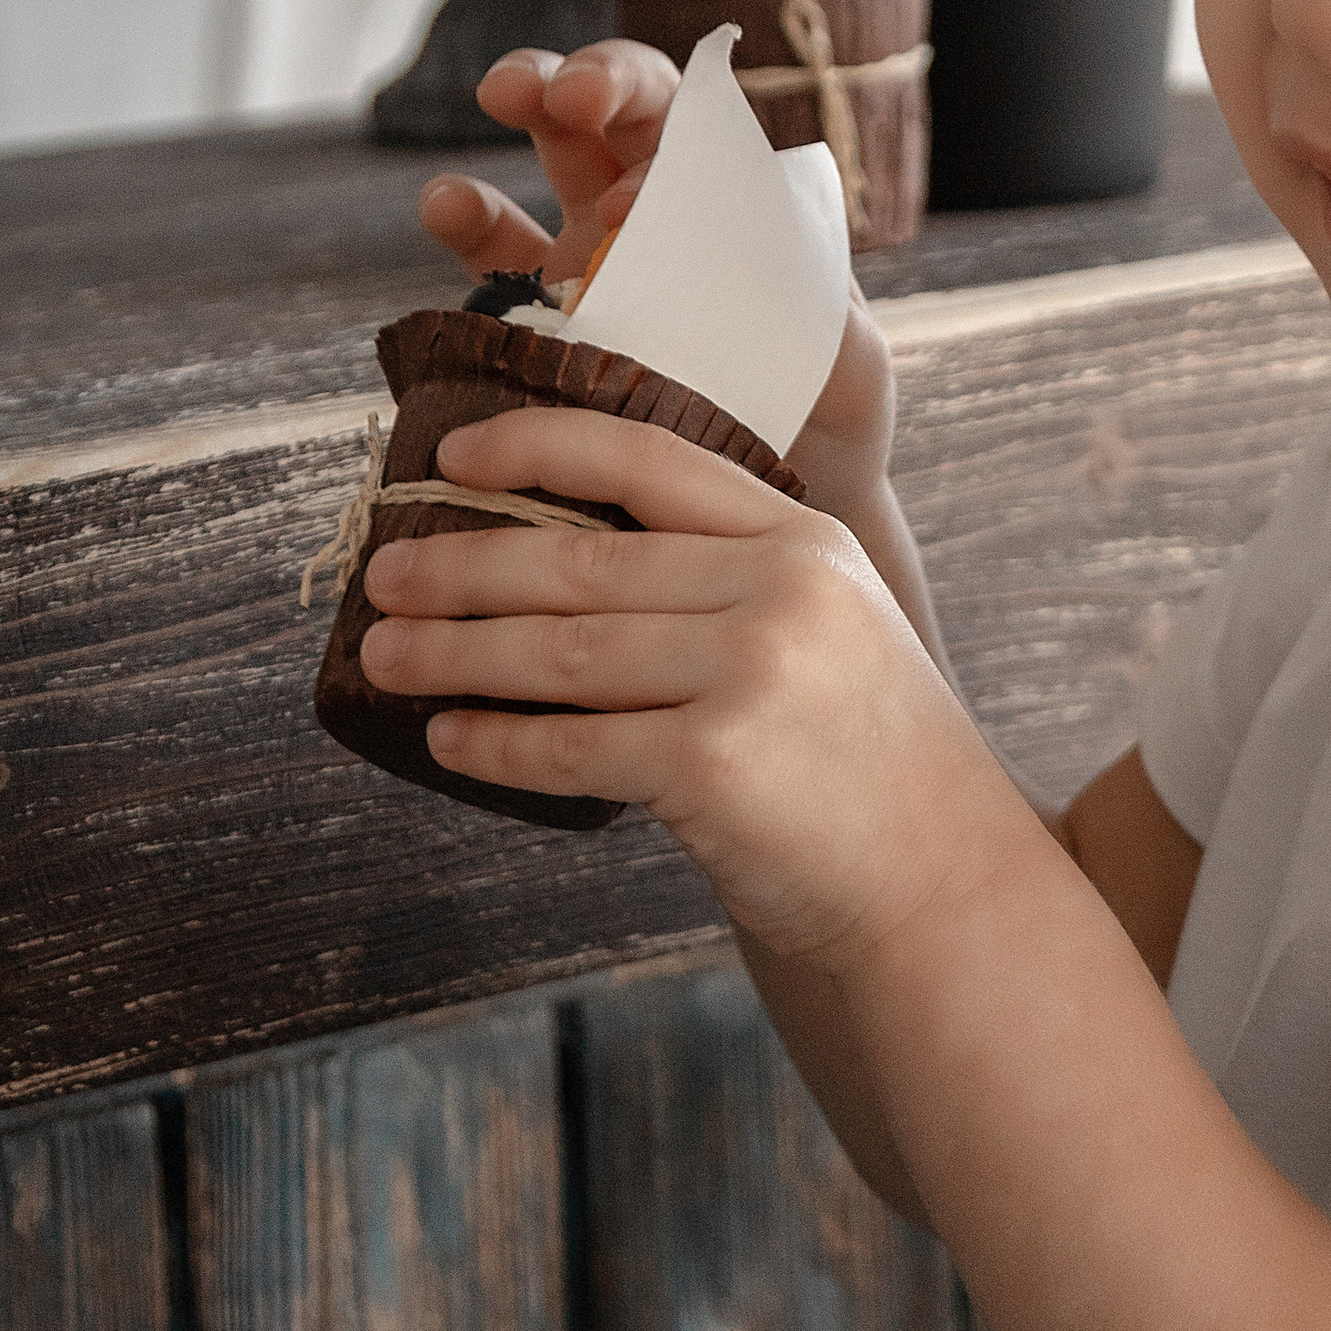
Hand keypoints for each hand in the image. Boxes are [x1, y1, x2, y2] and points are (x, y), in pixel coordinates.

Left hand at [356, 404, 1030, 962]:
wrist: (945, 886)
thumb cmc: (871, 767)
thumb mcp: (830, 631)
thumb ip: (728, 586)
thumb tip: (555, 572)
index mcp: (803, 539)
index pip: (650, 460)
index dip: (541, 444)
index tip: (457, 453)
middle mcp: (778, 590)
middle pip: (581, 561)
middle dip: (463, 566)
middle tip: (385, 574)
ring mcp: (747, 674)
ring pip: (559, 650)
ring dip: (454, 653)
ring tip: (386, 655)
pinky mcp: (711, 763)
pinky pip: (568, 745)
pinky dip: (495, 743)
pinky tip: (450, 739)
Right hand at [418, 36, 896, 504]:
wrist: (766, 515)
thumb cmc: (822, 423)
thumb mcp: (850, 370)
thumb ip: (830, 316)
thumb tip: (785, 278)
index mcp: (737, 204)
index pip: (700, 133)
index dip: (662, 144)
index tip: (633, 207)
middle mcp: (662, 212)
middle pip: (624, 108)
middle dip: (592, 79)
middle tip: (564, 92)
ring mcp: (591, 251)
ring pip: (557, 146)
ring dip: (527, 98)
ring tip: (499, 92)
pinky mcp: (533, 313)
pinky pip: (491, 249)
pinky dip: (464, 213)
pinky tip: (445, 202)